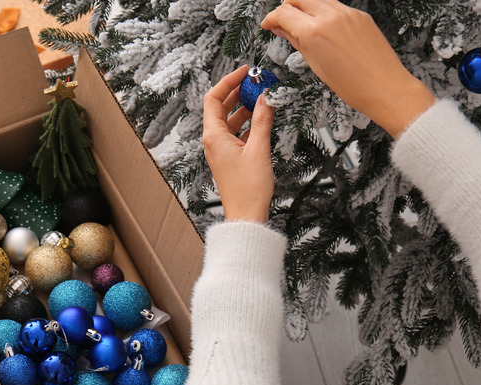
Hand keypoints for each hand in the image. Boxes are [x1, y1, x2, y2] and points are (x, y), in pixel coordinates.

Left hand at [203, 66, 275, 222]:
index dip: (228, 81)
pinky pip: (237, 133)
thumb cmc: (248, 189)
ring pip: (231, 120)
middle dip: (239, 92)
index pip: (214, 97)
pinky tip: (263, 120)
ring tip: (263, 98)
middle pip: (221, 107)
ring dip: (245, 107)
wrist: (246, 216)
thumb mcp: (259, 149)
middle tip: (256, 82)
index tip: (245, 72)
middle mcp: (213, 141)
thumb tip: (266, 97)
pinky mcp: (230, 157)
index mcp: (214, 136)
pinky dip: (248, 123)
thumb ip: (263, 120)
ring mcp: (221, 149)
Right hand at [261, 0, 434, 138]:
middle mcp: (331, 16)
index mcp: (315, 32)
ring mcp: (347, 13)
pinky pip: (335, 6)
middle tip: (282, 22)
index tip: (268, 24)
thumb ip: (296, 42)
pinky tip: (324, 29)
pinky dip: (324, 12)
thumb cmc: (353, 85)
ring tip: (304, 26)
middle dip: (287, 7)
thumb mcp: (316, 65)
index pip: (283, 12)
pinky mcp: (360, 15)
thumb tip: (282, 30)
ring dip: (305, 8)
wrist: (385, 87)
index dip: (271, 18)